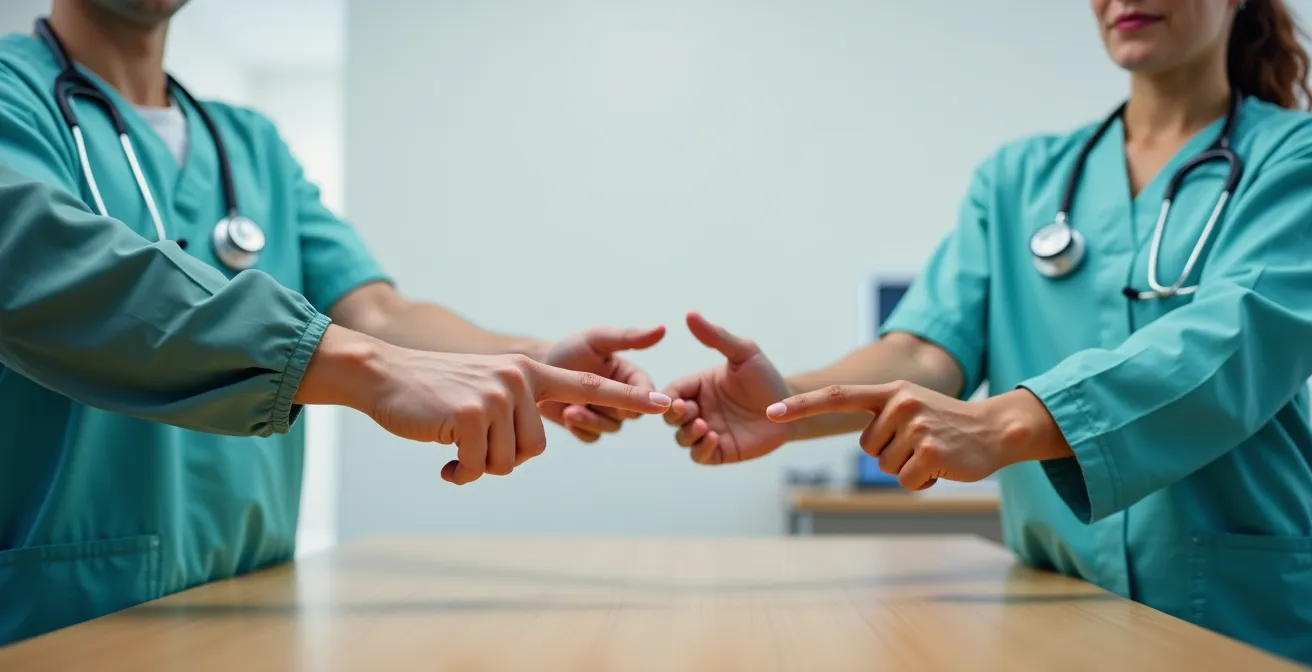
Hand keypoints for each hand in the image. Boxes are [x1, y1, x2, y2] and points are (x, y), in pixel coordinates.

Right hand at [369, 347, 670, 484]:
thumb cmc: (433, 393)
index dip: (627, 400)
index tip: (664, 404)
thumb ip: (514, 412)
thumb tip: (520, 455)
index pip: (589, 385)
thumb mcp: (485, 392)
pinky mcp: (471, 414)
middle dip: (499, 458)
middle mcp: (519, 378)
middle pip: (533, 450)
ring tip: (452, 441)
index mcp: (529, 371)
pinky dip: (458, 472)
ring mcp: (497, 394)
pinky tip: (441, 456)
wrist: (384, 376)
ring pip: (506, 462)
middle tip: (468, 442)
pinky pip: (477, 467)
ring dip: (476, 465)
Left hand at [538, 325, 665, 442]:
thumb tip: (662, 328)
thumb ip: (629, 337)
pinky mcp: (586, 426)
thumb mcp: (598, 339)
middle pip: (632, 414)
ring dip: (591, 421)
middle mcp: (621, 396)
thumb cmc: (569, 349)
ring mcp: (604, 413)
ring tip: (569, 412)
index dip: (642, 398)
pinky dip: (581, 430)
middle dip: (612, 411)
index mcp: (630, 376)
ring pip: (611, 427)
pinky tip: (566, 418)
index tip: (625, 399)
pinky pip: (592, 437)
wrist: (537, 366)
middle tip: (588, 405)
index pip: (647, 390)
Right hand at [662, 312, 792, 463]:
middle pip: (671, 417)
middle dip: (675, 415)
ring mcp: (708, 431)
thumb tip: (690, 314)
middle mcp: (699, 409)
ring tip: (704, 426)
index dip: (668, 398)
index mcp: (698, 386)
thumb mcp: (743, 353)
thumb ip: (717, 336)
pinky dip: (702, 449)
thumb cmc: (765, 377)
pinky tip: (714, 438)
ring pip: (682, 438)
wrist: (790, 406)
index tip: (678, 399)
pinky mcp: (720, 451)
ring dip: (687, 434)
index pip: (671, 392)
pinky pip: (700, 456)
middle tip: (690, 411)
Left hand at [764, 381, 1049, 489]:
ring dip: (908, 468)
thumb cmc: (946, 423)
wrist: (994, 430)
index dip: (802, 406)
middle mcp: (899, 403)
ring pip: (886, 466)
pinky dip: (922, 482)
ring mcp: (915, 426)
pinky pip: (906, 481)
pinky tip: (941, 467)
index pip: (837, 396)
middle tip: (920, 443)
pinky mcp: (929, 451)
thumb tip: (856, 435)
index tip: (771, 412)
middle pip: (868, 448)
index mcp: (889, 391)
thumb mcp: (911, 406)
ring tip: (932, 452)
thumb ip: (881, 414)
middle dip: (891, 454)